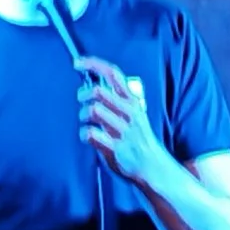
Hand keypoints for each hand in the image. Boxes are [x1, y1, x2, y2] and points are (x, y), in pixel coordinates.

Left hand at [76, 56, 163, 184]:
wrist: (152, 166)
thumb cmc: (137, 137)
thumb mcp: (134, 112)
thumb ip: (116, 98)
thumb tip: (90, 84)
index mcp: (132, 101)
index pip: (113, 74)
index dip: (93, 64)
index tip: (77, 63)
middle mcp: (128, 112)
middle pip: (98, 91)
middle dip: (83, 95)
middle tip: (82, 102)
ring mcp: (122, 130)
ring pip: (92, 110)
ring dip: (83, 115)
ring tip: (87, 122)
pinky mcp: (114, 147)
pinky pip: (90, 133)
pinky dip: (84, 134)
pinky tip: (88, 136)